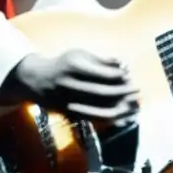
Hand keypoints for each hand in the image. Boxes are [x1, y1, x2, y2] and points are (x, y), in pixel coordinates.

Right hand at [10, 49, 138, 121]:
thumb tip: (125, 65)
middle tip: (136, 89)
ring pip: (98, 108)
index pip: (102, 74)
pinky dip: (109, 117)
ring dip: (119, 107)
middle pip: (102, 92)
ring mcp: (68, 101)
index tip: (129, 74)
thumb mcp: (80, 54)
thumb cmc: (64, 63)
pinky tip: (122, 114)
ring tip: (133, 102)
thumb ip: (102, 60)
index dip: (119, 76)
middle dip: (122, 92)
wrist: (36, 80)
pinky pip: (92, 118)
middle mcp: (69, 85)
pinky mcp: (69, 113)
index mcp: (74, 67)